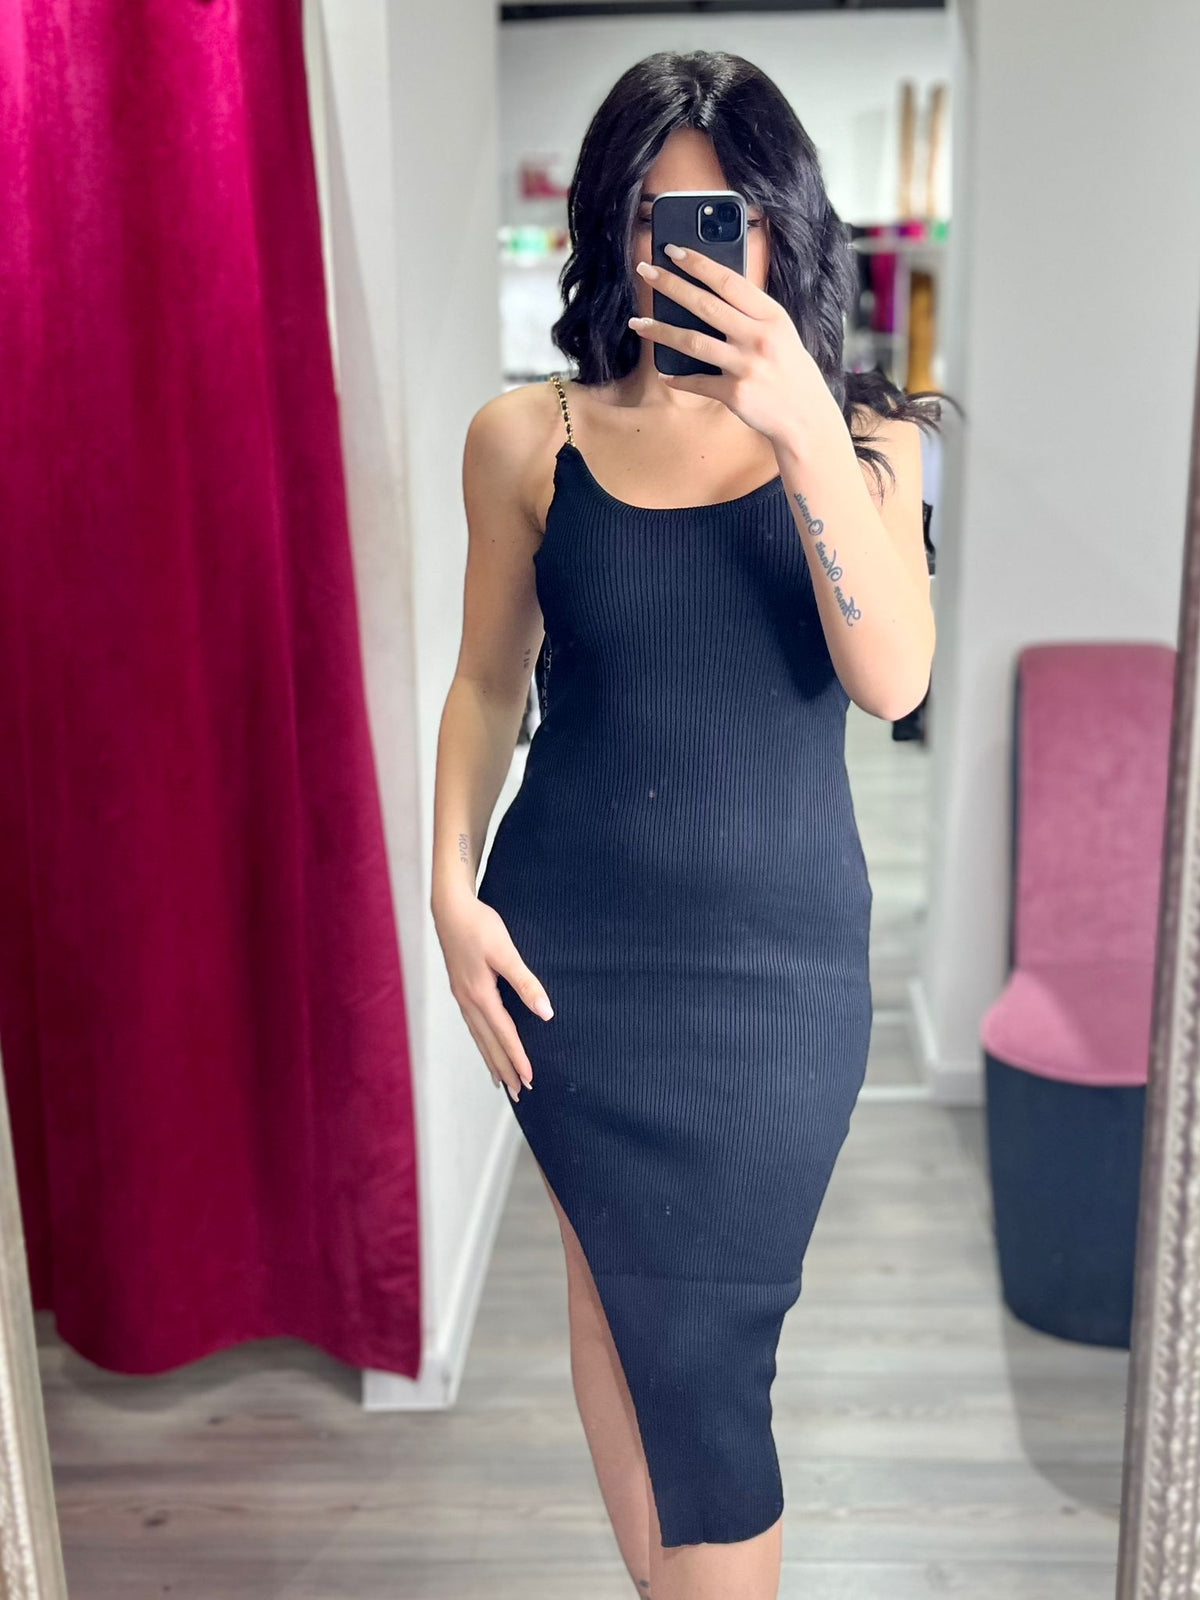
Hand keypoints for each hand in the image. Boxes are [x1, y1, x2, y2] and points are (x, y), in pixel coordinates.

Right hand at [433, 892, 553, 1100]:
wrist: (449, 907)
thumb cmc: (479, 926)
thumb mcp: (505, 951)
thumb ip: (526, 983)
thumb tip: (546, 1013)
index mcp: (480, 995)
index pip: (504, 1035)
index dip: (518, 1058)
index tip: (530, 1080)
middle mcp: (468, 1001)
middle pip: (488, 1043)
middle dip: (504, 1069)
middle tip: (518, 1093)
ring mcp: (461, 996)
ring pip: (478, 1037)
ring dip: (491, 1059)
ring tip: (501, 1081)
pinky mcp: (460, 989)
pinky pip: (473, 1025)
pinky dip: (481, 1042)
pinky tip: (485, 1044)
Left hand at [630, 244, 840, 447]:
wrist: (807, 418)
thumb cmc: (791, 371)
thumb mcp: (781, 334)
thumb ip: (752, 315)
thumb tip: (712, 293)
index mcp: (772, 316)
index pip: (729, 281)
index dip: (698, 263)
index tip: (673, 250)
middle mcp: (759, 338)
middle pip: (705, 305)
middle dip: (671, 285)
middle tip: (645, 272)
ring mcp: (746, 366)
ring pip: (693, 342)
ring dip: (661, 331)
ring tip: (638, 323)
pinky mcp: (735, 394)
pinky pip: (697, 382)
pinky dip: (678, 378)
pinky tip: (665, 373)